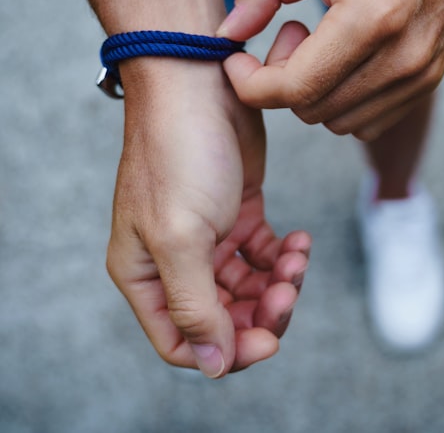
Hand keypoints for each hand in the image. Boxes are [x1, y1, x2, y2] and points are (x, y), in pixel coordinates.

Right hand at [105, 59, 310, 377]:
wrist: (197, 79)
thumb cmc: (177, 152)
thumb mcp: (181, 235)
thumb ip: (196, 305)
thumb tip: (214, 365)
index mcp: (144, 274)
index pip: (183, 342)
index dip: (228, 350)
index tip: (268, 336)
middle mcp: (171, 261)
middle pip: (224, 320)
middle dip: (262, 314)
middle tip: (289, 290)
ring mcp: (205, 237)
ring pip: (249, 290)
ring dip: (280, 283)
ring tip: (297, 257)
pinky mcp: (236, 212)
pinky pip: (264, 255)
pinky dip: (286, 255)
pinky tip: (300, 239)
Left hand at [217, 0, 443, 140]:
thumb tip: (227, 33)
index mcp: (370, 18)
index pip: (294, 89)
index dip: (251, 83)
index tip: (239, 59)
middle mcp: (400, 58)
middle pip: (310, 110)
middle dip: (283, 80)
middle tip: (292, 31)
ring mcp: (419, 76)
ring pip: (335, 122)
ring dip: (314, 93)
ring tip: (324, 42)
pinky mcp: (428, 84)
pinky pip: (366, 122)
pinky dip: (342, 101)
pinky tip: (347, 59)